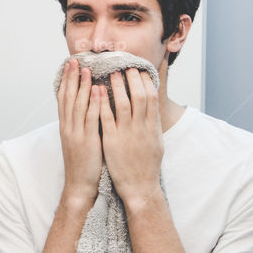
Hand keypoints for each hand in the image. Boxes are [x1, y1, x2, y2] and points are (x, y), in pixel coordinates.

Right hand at [57, 58, 102, 205]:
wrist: (79, 184)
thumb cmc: (83, 162)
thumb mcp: (79, 139)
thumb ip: (81, 122)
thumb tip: (87, 106)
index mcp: (66, 125)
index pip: (63, 97)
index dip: (66, 80)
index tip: (69, 65)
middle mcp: (68, 126)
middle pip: (67, 97)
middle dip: (71, 77)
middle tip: (74, 60)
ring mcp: (76, 133)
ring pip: (77, 104)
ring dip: (82, 85)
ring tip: (85, 69)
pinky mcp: (87, 140)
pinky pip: (90, 118)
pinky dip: (93, 102)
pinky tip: (98, 90)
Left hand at [98, 68, 163, 204]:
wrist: (140, 187)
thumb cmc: (147, 165)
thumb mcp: (156, 141)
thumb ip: (153, 123)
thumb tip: (153, 106)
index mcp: (152, 127)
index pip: (152, 97)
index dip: (145, 81)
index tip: (139, 69)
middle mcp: (141, 128)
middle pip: (139, 96)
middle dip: (132, 79)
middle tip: (124, 65)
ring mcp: (127, 134)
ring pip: (123, 103)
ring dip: (117, 86)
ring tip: (111, 73)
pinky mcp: (112, 141)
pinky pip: (106, 118)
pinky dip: (101, 103)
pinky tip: (96, 92)